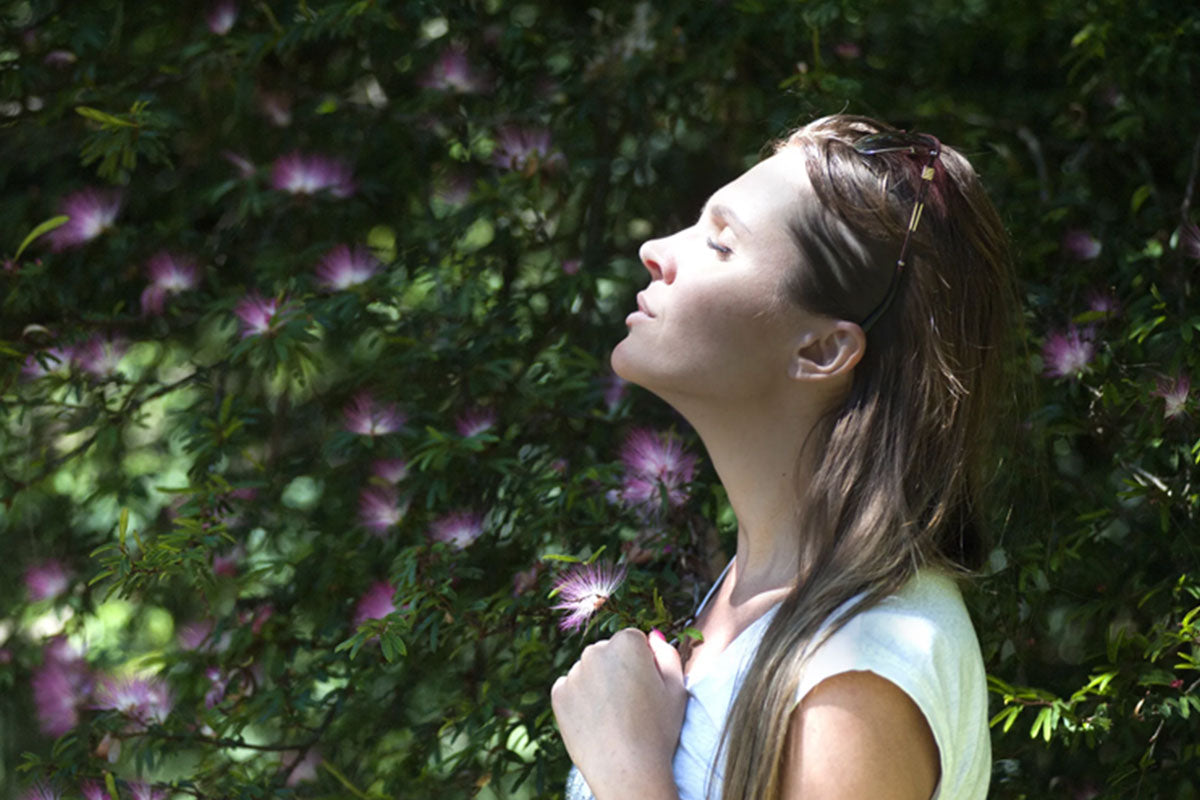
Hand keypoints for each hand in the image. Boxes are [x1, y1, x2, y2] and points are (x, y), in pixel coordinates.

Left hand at [551, 628, 685, 799]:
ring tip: (613, 717)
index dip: (643, 664)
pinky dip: (580, 700)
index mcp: (627, 643)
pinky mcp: (558, 694)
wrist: (626, 771)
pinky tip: (596, 721)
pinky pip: (571, 688)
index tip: (646, 688)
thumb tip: (653, 637)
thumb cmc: (657, 731)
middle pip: (608, 653)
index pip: (634, 640)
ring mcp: (574, 672)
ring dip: (598, 684)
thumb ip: (667, 655)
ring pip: (589, 671)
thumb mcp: (676, 689)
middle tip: (630, 705)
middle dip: (617, 669)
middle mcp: (595, 650)